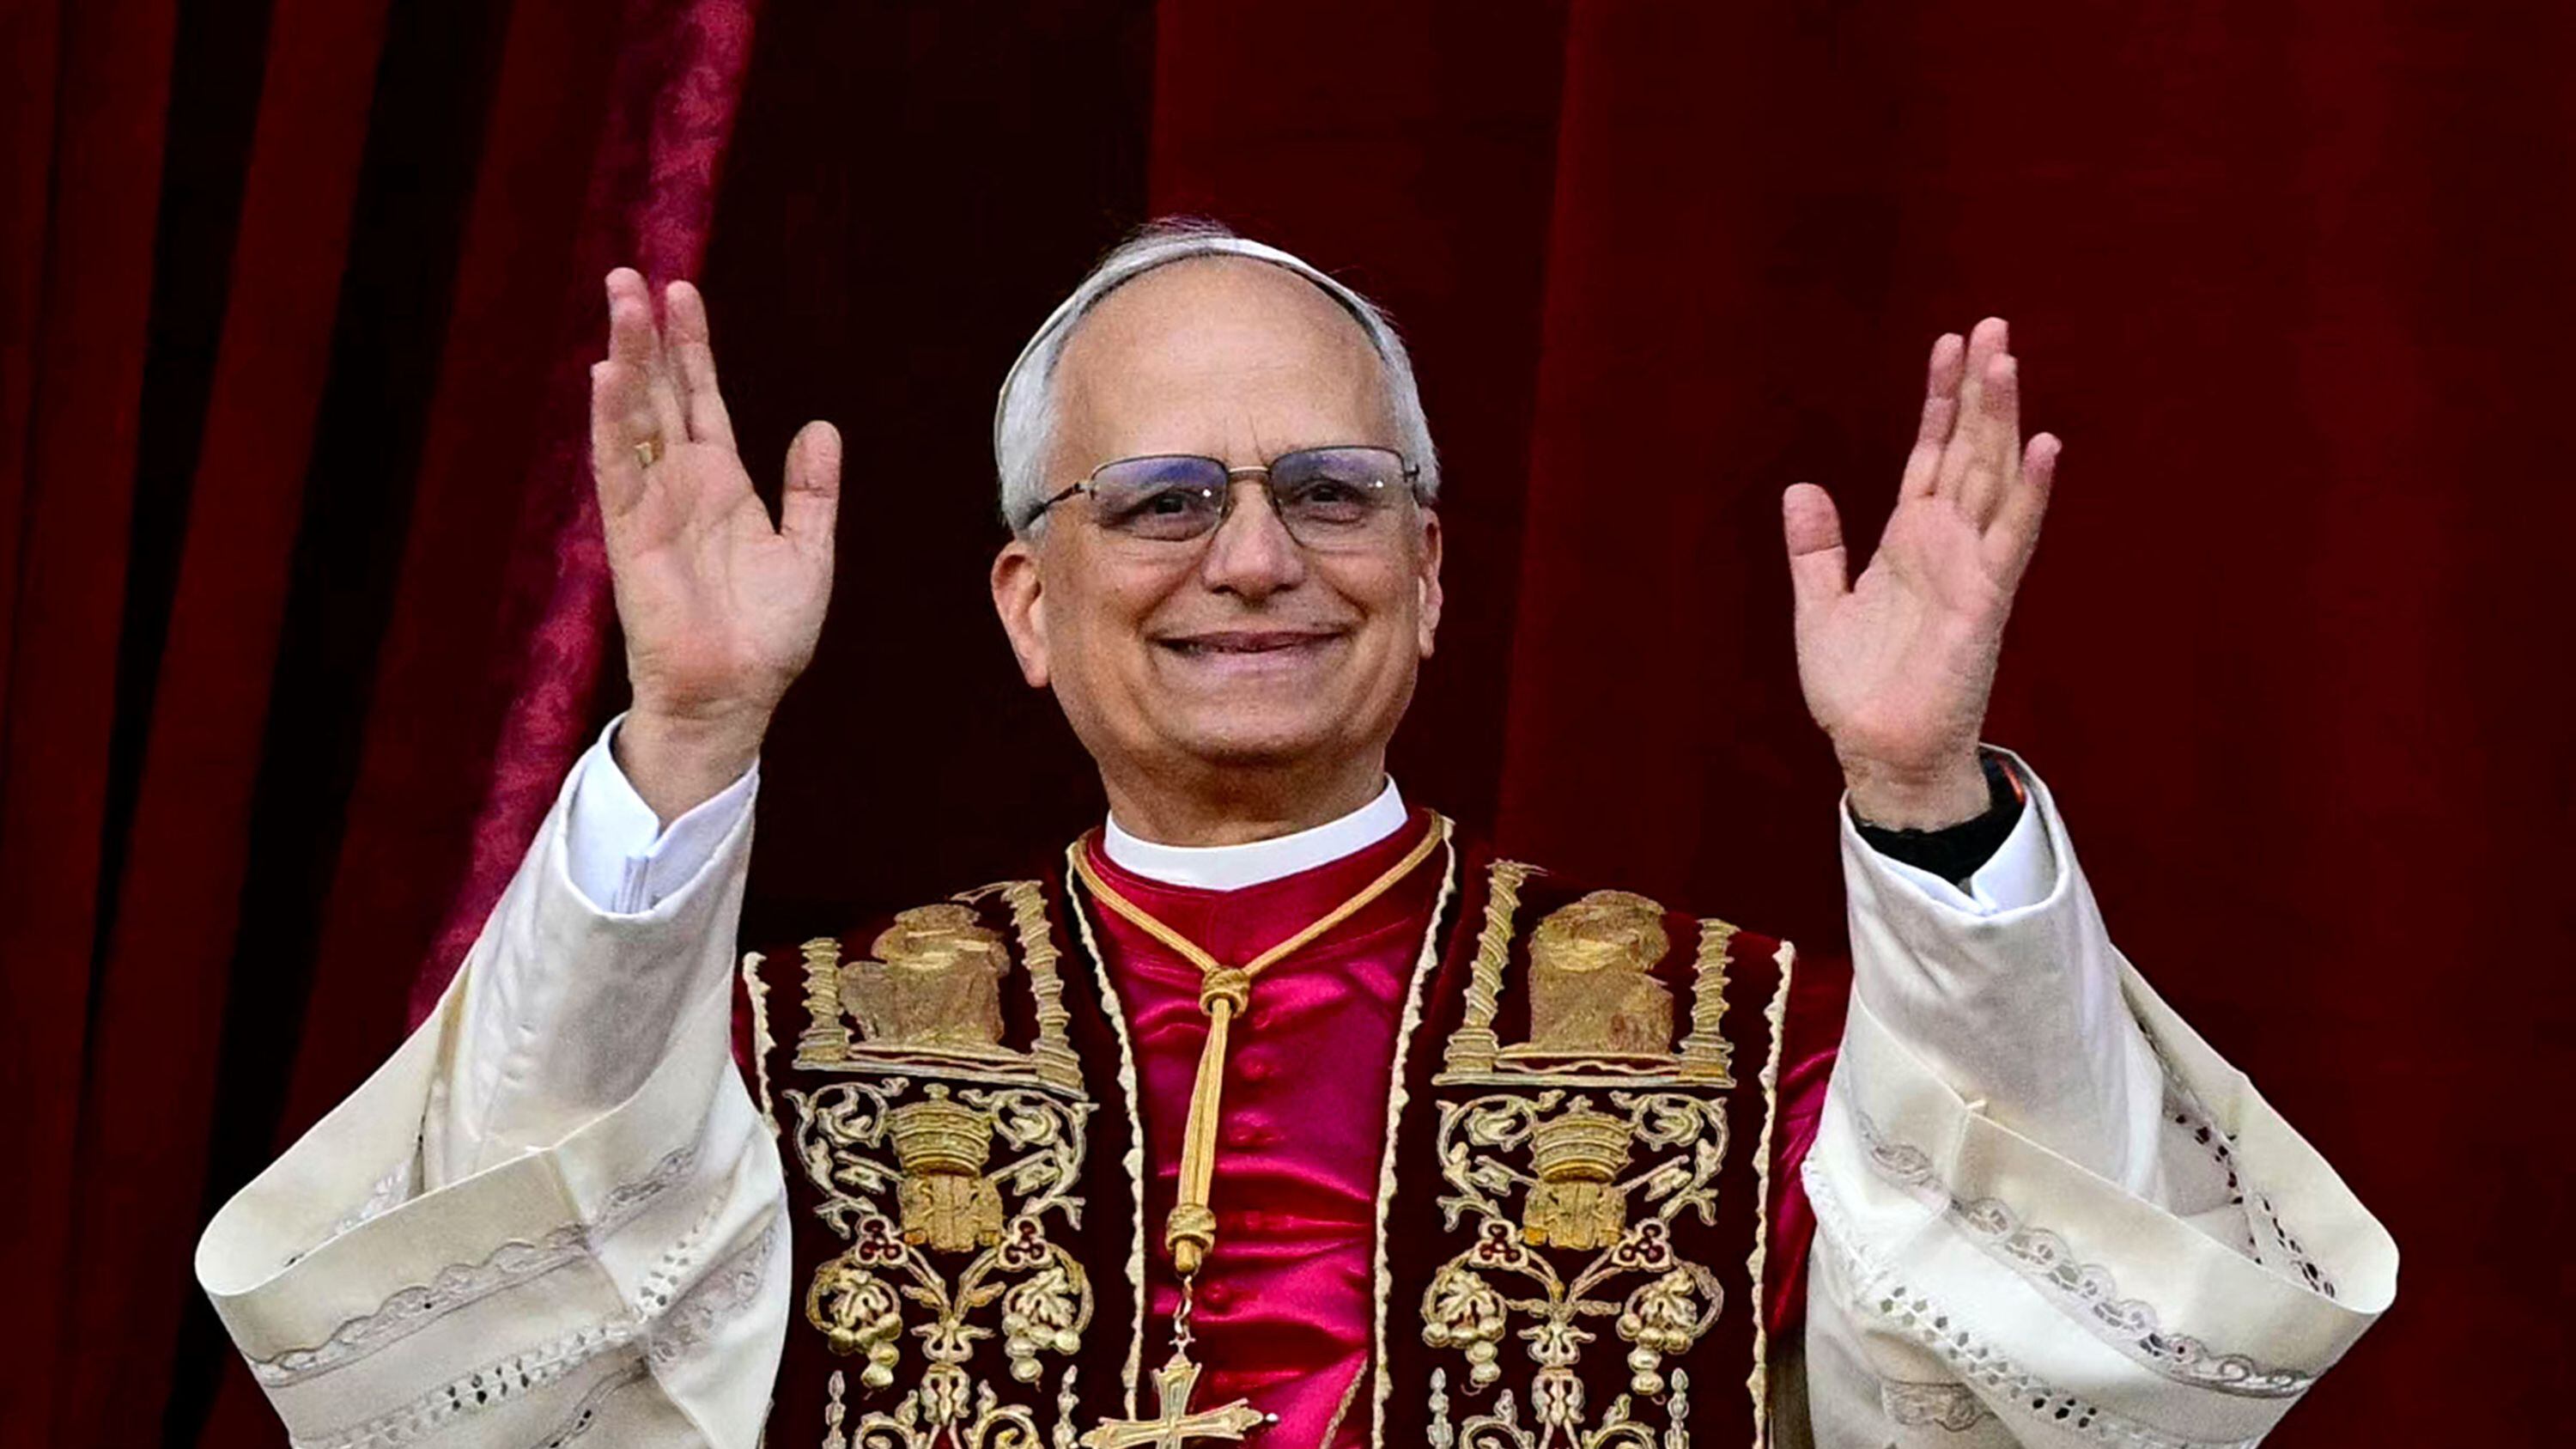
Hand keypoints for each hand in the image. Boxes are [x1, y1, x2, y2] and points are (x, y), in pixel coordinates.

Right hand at [590, 268, 840, 819]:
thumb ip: (812, 491)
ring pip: (634, 416)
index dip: (691, 347)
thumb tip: (820, 426)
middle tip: (629, 275)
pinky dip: (612, 422)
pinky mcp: (631, 533)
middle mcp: (681, 484)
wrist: (737, 694)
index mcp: (722, 484)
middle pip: (659, 392)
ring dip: (626, 357)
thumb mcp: (808, 551)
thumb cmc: (767, 635)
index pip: (700, 399)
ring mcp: (652, 504)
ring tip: (619, 301)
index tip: (680, 292)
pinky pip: (617, 469)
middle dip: (646, 334)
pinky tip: (608, 375)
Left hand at [1783, 318, 2059, 828]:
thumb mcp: (1820, 606)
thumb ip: (1816, 548)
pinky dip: (2029, 492)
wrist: (1876, 752)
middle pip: (1969, 449)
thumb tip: (1803, 488)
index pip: (1931, 453)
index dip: (1940, 399)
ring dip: (2003, 420)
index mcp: (1909, 539)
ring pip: (1993, 478)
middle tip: (1993, 324)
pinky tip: (2043, 446)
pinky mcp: (1985, 600)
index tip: (1950, 343)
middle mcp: (1947, 543)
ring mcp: (1971, 568)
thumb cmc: (1857, 689)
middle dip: (1979, 389)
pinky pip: (2012, 538)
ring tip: (2008, 360)